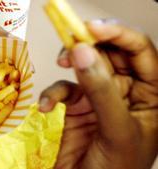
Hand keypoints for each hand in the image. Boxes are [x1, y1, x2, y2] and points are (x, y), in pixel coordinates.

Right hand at [39, 21, 157, 168]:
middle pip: (109, 53)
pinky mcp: (77, 105)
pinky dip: (53, 94)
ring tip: (60, 64)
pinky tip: (48, 106)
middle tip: (71, 42)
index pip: (140, 51)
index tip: (92, 29)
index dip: (119, 35)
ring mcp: (99, 96)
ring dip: (70, 63)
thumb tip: (83, 53)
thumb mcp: (116, 129)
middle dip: (89, 45)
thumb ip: (102, 91)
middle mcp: (125, 90)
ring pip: (84, 65)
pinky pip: (64, 88)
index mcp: (150, 94)